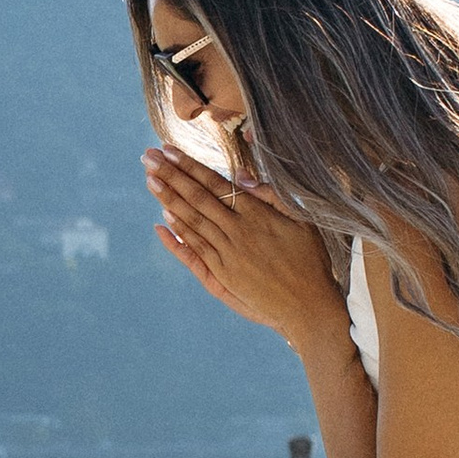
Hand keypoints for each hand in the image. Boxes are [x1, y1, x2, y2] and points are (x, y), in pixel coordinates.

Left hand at [142, 142, 341, 347]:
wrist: (309, 306)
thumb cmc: (310, 260)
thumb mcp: (302, 221)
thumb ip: (272, 196)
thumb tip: (241, 176)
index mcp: (257, 214)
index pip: (215, 183)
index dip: (190, 167)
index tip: (170, 151)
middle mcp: (238, 231)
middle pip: (197, 198)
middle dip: (170, 176)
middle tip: (148, 157)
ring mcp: (228, 254)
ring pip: (192, 221)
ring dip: (168, 199)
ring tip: (149, 180)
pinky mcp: (222, 275)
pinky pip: (195, 251)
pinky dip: (178, 236)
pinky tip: (162, 221)